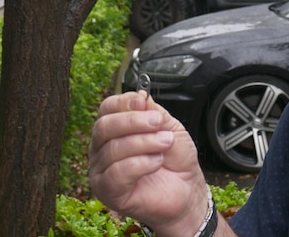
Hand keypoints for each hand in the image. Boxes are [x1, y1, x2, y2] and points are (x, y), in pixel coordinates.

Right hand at [88, 92, 211, 235]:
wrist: (187, 189)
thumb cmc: (175, 159)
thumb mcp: (170, 128)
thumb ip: (154, 113)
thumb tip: (140, 96)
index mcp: (115, 130)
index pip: (106, 109)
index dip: (123, 102)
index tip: (143, 101)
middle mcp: (102, 149)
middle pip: (104, 126)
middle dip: (134, 121)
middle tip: (158, 122)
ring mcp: (101, 171)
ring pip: (113, 149)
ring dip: (145, 143)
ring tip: (166, 143)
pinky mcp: (107, 192)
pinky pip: (116, 173)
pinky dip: (141, 164)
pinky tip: (157, 162)